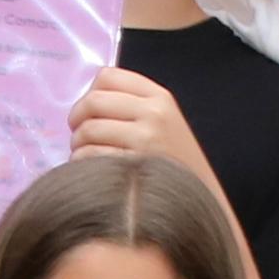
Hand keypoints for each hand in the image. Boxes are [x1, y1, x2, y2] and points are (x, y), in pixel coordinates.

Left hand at [71, 67, 215, 187]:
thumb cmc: (177, 166)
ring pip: (87, 130)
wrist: (202, 202)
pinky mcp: (133, 166)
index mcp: (160, 98)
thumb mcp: (166, 123)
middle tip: (79, 136)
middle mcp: (153, 113)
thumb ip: (132, 106)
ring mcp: (145, 140)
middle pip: (93, 102)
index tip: (88, 112)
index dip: (89, 93)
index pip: (108, 76)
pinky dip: (81, 164)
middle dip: (77, 120)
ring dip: (77, 145)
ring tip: (85, 156)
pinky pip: (89, 156)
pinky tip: (91, 172)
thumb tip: (85, 104)